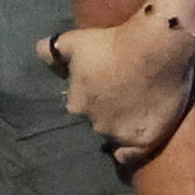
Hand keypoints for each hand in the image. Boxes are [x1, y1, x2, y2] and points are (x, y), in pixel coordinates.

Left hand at [42, 2, 194, 170]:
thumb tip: (38, 51)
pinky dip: (131, 151)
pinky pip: (133, 154)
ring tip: (138, 107)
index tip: (105, 82)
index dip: (93, 94)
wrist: (156, 47)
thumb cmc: (113, 41)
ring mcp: (120, 135)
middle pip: (98, 120)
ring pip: (116, 134)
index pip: (80, 104)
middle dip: (107, 110)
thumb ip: (51, 51)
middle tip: (123, 92)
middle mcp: (94, 124)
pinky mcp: (146, 141)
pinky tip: (133, 143)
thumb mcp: (75, 41)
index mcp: (76, 104)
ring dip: (122, 124)